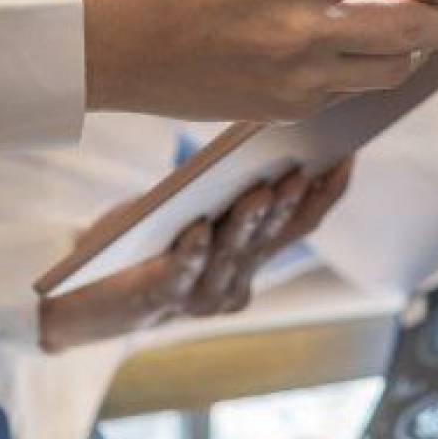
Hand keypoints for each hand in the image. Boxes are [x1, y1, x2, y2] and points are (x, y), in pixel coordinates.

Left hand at [37, 160, 353, 350]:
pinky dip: (193, 252)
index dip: (328, 193)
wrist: (90, 295)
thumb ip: (232, 191)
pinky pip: (183, 274)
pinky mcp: (163, 299)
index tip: (347, 154)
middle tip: (306, 167)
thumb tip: (267, 139)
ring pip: (234, 255)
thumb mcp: (196, 208)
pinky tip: (198, 228)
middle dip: (291, 202)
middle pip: (273, 239)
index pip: (302, 224)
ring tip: (261, 190)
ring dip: (250, 222)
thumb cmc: (147, 242)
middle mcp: (237, 280)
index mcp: (252, 257)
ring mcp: (204, 296)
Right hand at [75, 0, 437, 120]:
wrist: (109, 41)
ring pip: (390, 70)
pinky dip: (358, 69)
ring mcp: (296, 78)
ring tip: (401, 27)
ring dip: (408, 48)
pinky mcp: (282, 110)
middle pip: (414, 30)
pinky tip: (344, 51)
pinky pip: (345, 91)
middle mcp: (304, 30)